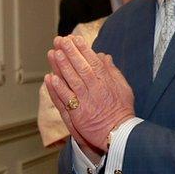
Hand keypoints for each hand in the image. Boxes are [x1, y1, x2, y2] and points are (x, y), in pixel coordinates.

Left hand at [44, 35, 134, 150]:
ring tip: (53, 53)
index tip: (74, 38)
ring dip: (61, 66)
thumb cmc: (122, 111)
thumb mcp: (124, 88)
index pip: (93, 61)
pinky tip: (50, 78)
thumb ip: (113, 71)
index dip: (83, 49)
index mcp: (107, 82)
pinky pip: (65, 98)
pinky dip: (58, 88)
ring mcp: (85, 101)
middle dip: (70, 52)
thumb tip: (103, 56)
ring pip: (71, 80)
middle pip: (80, 67)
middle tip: (60, 40)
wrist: (119, 135)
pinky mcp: (77, 114)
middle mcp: (95, 89)